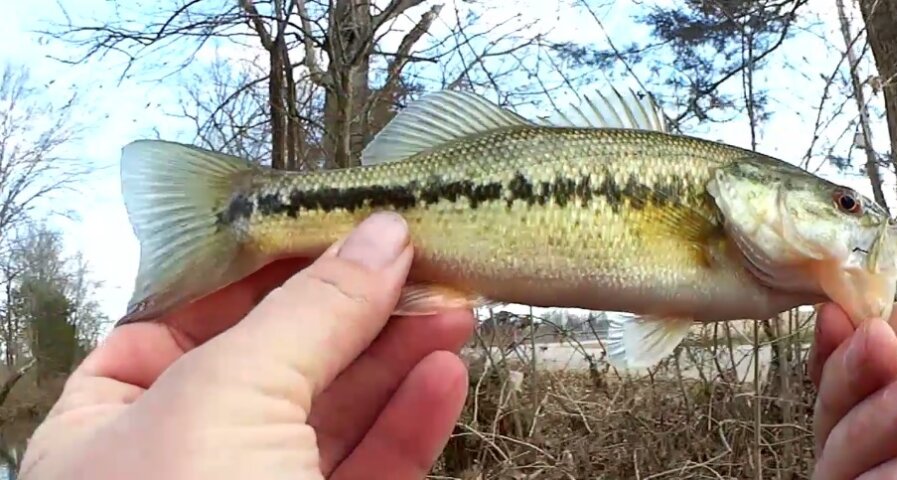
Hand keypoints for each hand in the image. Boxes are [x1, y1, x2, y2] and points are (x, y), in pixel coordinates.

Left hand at [18, 212, 476, 479]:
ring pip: (339, 412)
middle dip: (356, 304)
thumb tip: (378, 236)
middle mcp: (183, 461)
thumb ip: (309, 311)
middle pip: (281, 355)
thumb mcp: (226, 400)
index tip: (341, 224)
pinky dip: (415, 419)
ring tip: (452, 307)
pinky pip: (376, 466)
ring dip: (399, 356)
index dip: (268, 265)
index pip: (190, 313)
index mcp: (110, 423)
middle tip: (420, 258)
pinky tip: (446, 376)